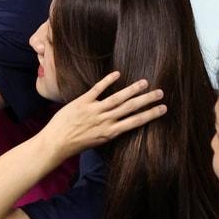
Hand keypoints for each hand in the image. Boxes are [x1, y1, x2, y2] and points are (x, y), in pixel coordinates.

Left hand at [40, 72, 165, 157]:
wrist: (55, 143)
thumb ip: (108, 131)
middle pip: (130, 108)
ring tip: (145, 82)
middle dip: (147, 100)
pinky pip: (97, 89)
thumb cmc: (75, 144)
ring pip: (117, 98)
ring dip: (132, 90)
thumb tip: (120, 123)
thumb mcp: (96, 141)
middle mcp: (104, 121)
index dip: (150, 114)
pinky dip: (107, 81)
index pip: (135, 122)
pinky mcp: (82, 102)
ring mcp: (93, 110)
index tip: (163, 108)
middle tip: (161, 92)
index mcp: (110, 132)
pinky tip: (118, 74)